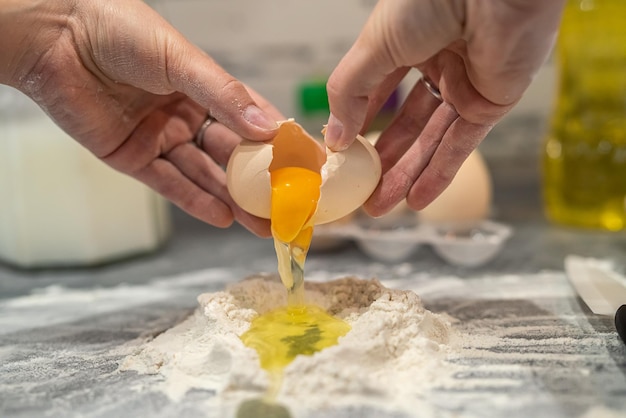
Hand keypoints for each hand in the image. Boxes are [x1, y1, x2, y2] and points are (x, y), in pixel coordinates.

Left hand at [0, 0, 281, 235]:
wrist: (55, 37)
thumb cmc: (121, 31)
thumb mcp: (182, 60)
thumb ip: (225, 96)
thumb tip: (270, 128)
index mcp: (205, 88)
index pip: (250, 120)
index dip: (277, 144)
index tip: (305, 168)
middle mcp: (186, 115)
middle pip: (230, 156)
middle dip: (258, 184)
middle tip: (285, 209)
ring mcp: (161, 137)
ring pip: (204, 175)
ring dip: (232, 200)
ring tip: (261, 225)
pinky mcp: (133, 157)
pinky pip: (169, 184)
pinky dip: (194, 201)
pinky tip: (221, 217)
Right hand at [324, 0, 564, 215]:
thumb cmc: (432, 0)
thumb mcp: (374, 46)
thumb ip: (350, 92)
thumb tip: (334, 138)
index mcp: (405, 44)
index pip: (377, 94)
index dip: (359, 125)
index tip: (342, 157)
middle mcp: (435, 66)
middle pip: (405, 125)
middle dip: (382, 161)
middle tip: (361, 194)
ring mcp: (464, 87)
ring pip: (430, 141)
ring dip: (406, 175)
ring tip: (380, 206)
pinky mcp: (491, 104)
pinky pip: (461, 145)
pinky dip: (440, 174)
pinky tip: (417, 200)